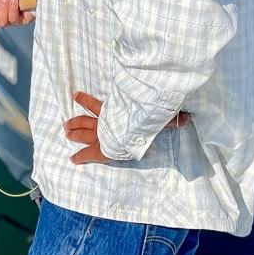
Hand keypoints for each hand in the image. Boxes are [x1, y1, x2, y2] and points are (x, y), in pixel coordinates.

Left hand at [64, 92, 191, 163]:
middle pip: (87, 119)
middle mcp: (105, 121)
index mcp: (115, 111)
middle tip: (66, 123)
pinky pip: (88, 153)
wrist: (137, 127)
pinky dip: (80, 157)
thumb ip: (171, 116)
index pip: (97, 104)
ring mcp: (102, 134)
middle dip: (76, 121)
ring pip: (84, 132)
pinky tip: (72, 159)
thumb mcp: (159, 114)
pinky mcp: (102, 148)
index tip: (74, 94)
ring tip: (65, 131)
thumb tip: (188, 117)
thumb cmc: (147, 117)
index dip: (85, 99)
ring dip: (74, 132)